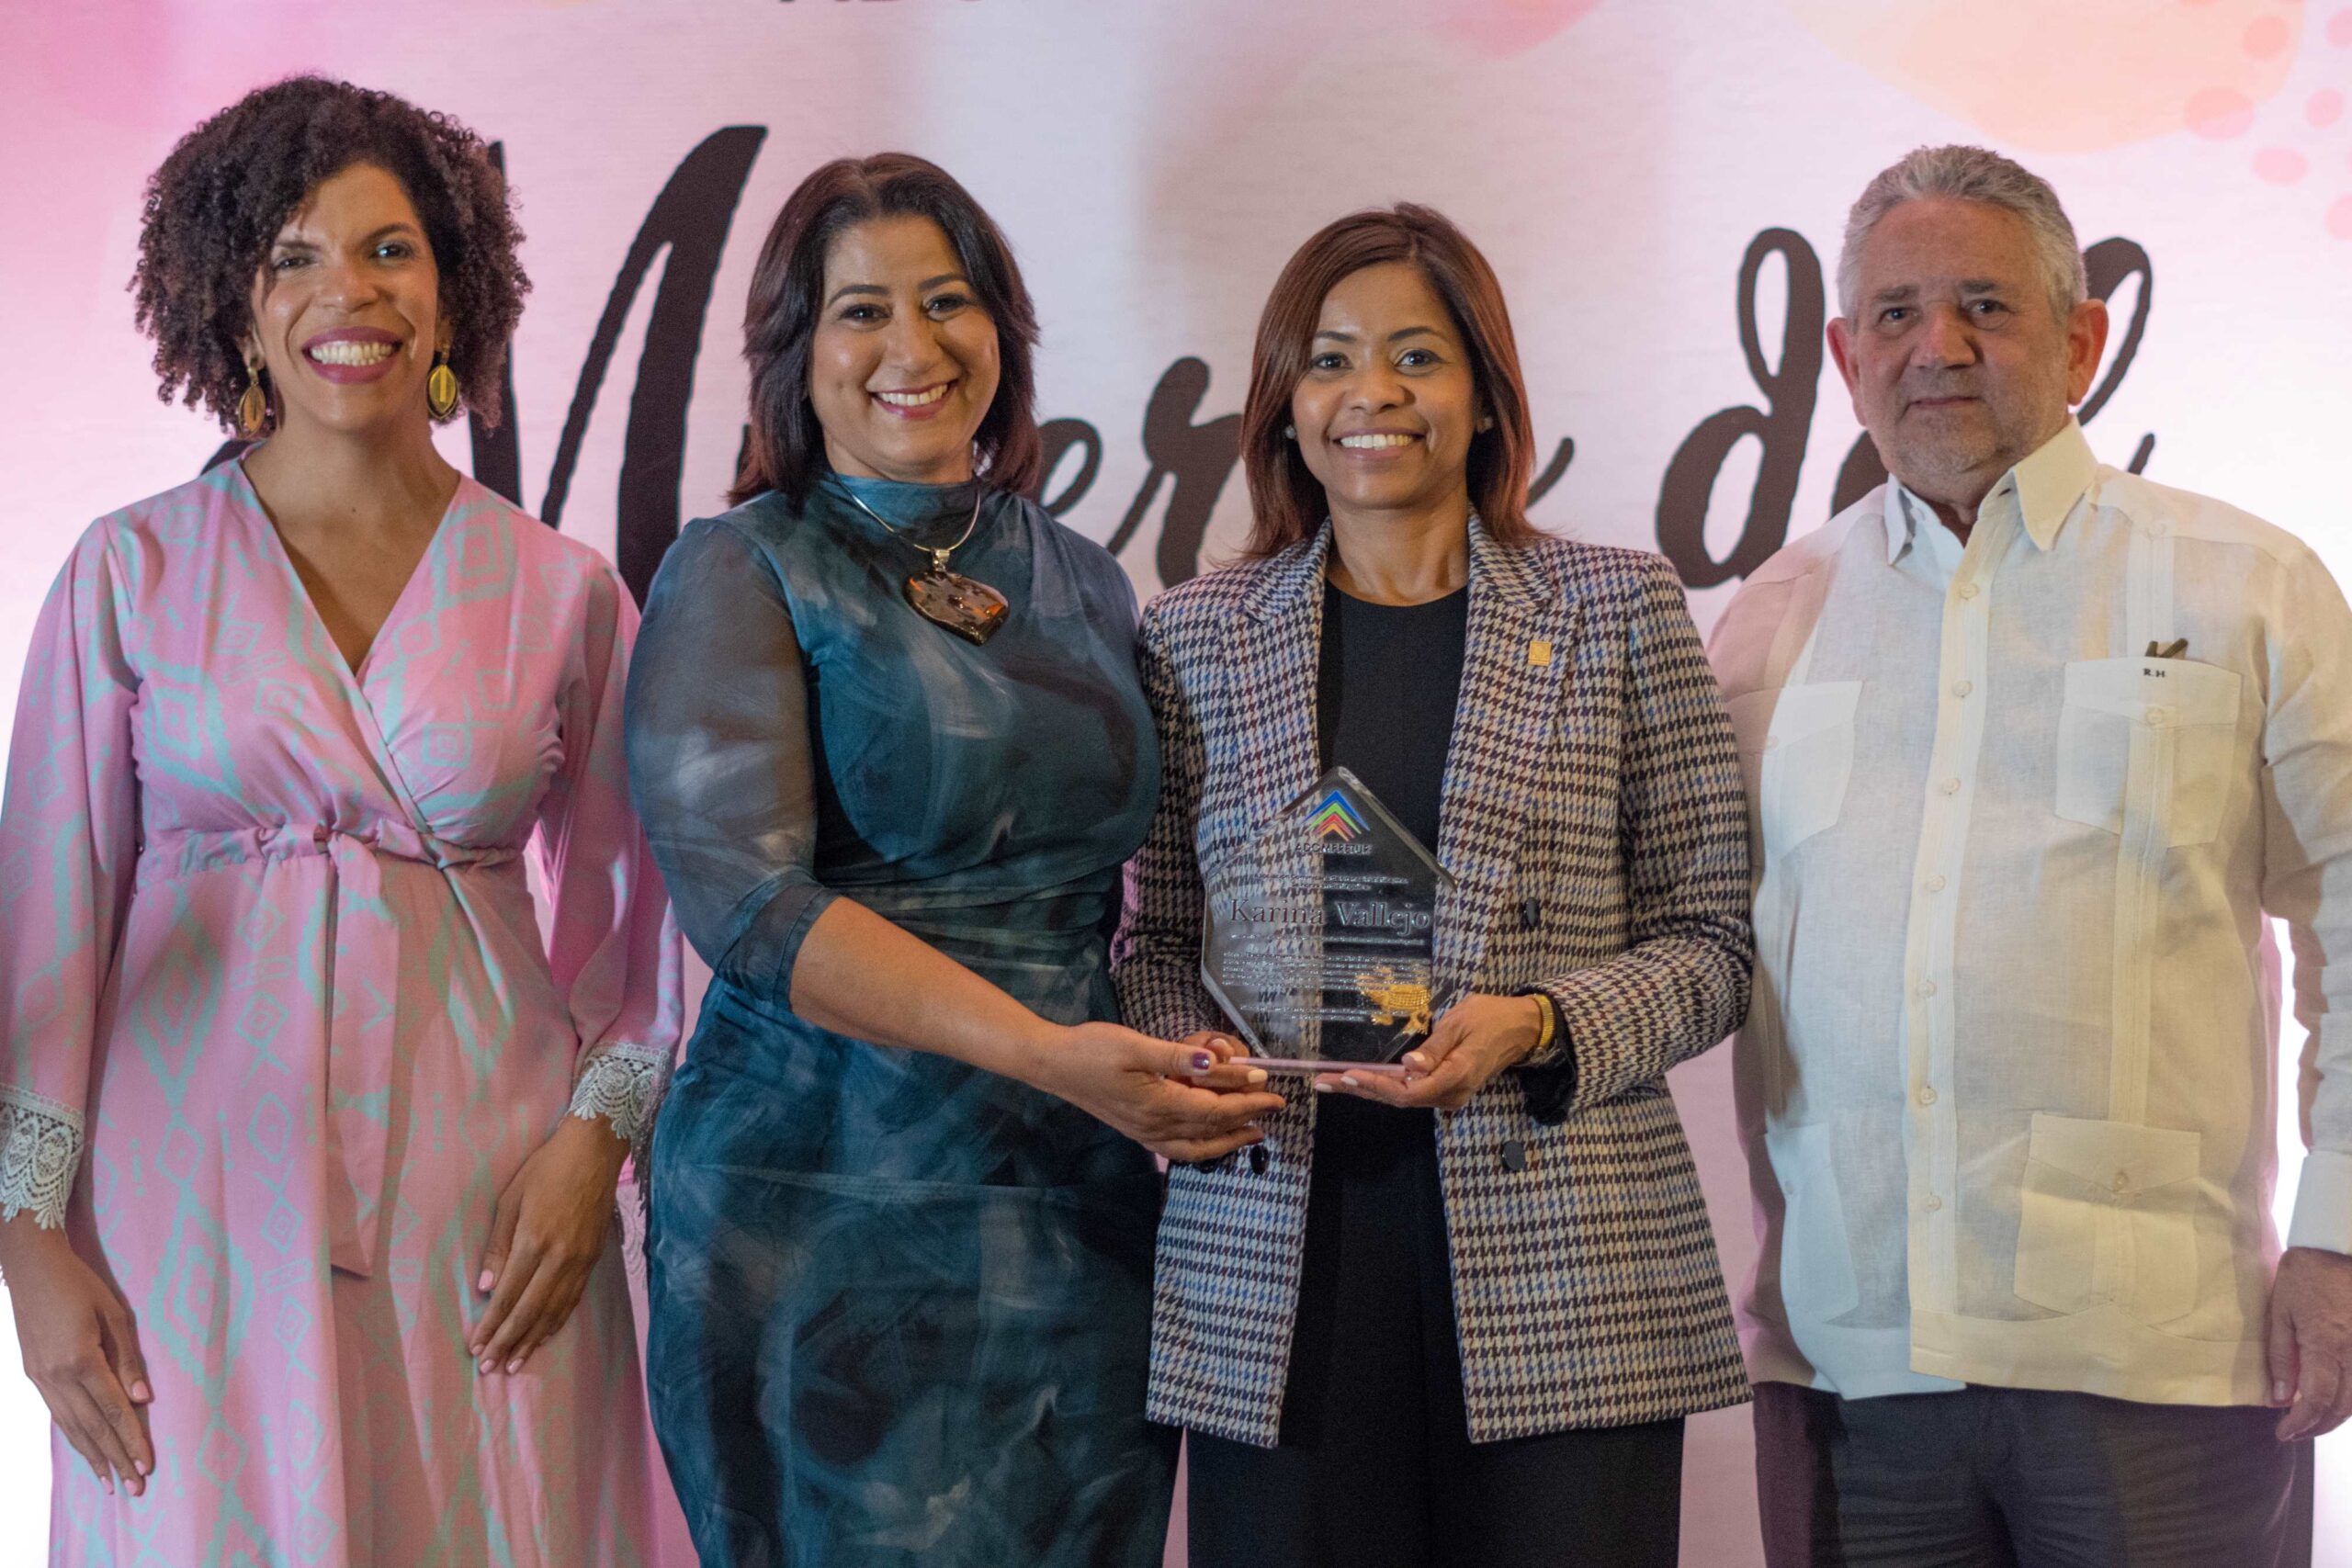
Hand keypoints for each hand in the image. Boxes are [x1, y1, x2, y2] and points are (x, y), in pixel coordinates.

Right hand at [0, 1215, 151, 1494]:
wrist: (32, 1270)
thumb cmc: (80, 1286)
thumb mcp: (114, 1314)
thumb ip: (128, 1358)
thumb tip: (143, 1399)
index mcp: (81, 1360)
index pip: (113, 1410)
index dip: (131, 1440)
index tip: (145, 1466)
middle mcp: (58, 1377)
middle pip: (93, 1427)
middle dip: (115, 1459)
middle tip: (135, 1488)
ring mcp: (42, 1379)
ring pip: (71, 1428)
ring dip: (93, 1457)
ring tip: (110, 1482)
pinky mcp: (34, 1376)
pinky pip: (58, 1416)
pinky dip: (74, 1437)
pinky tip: (86, 1451)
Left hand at [471, 1114, 628, 1375]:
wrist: (595, 1151)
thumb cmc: (546, 1169)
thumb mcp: (511, 1199)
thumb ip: (498, 1244)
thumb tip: (487, 1286)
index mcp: (534, 1241)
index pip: (508, 1295)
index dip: (491, 1325)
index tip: (476, 1347)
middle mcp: (560, 1257)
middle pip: (530, 1311)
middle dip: (507, 1341)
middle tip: (489, 1368)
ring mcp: (581, 1260)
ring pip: (554, 1311)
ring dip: (532, 1340)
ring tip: (514, 1364)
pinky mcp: (594, 1259)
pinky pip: (573, 1299)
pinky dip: (557, 1322)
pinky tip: (544, 1336)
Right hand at [1024, 1022, 1285, 1162]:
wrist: (1054, 1065)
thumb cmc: (1093, 1050)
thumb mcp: (1136, 1046)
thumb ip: (1177, 1057)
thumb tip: (1215, 1064)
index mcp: (1158, 1105)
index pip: (1215, 1110)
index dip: (1247, 1103)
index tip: (1274, 1094)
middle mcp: (1154, 1127)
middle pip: (1210, 1132)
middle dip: (1244, 1122)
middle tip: (1271, 1112)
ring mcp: (1144, 1132)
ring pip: (1195, 1147)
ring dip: (1225, 1141)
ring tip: (1249, 1132)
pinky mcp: (1136, 1129)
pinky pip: (1177, 1147)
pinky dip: (1200, 1146)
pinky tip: (1207, 1137)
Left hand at [1316, 992, 1544, 1111]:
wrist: (1521, 1028)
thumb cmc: (1491, 1018)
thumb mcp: (1460, 1023)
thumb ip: (1434, 1048)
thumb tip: (1409, 1068)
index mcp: (1455, 1076)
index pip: (1408, 1091)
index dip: (1376, 1086)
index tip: (1348, 1075)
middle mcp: (1451, 1093)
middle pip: (1399, 1098)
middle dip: (1360, 1090)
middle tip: (1324, 1082)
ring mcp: (1449, 1095)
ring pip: (1402, 1098)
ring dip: (1368, 1090)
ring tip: (1334, 1082)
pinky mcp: (1447, 1089)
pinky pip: (1412, 1093)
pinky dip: (1385, 1087)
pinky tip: (1362, 1081)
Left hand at [2269, 1245, 2351, 1440]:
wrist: (2340, 1248)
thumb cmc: (2305, 1276)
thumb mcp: (2280, 1311)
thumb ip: (2280, 1356)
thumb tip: (2279, 1396)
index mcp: (2325, 1345)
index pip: (2316, 1400)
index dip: (2300, 1424)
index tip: (2282, 1433)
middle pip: (2342, 1408)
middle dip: (2318, 1427)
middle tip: (2294, 1432)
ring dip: (2336, 1416)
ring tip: (2311, 1421)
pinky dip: (2350, 1399)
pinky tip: (2333, 1399)